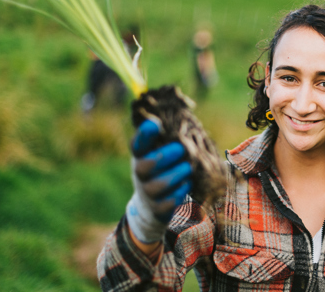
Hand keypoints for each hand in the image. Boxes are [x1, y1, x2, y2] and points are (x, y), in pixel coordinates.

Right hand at [126, 119, 192, 243]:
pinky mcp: (158, 208)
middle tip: (180, 149)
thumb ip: (167, 136)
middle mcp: (140, 173)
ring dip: (175, 175)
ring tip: (188, 167)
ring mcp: (147, 192)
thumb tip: (183, 116)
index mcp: (141, 155)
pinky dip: (180, 192)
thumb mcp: (159, 151)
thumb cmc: (161, 168)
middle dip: (164, 156)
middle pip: (145, 166)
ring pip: (158, 186)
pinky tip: (187, 184)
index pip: (137, 144)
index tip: (154, 124)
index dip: (143, 135)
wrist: (151, 204)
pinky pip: (168, 202)